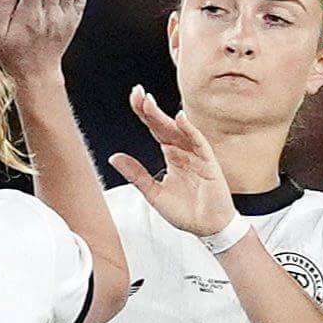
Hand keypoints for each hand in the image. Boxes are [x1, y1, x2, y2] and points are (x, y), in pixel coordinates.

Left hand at [108, 88, 237, 237]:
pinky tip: (179, 119)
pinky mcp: (209, 164)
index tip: (133, 97)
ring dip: (164, 117)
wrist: (208, 229)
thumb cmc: (187, 212)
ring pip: (179, 130)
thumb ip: (136, 174)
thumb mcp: (154, 193)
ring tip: (149, 104)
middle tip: (137, 93)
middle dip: (150, 109)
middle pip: (164, 125)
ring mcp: (197, 156)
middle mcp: (183, 151)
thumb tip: (114, 158)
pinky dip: (190, 131)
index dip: (144, 113)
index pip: (155, 129)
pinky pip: (199, 143)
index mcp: (171, 155)